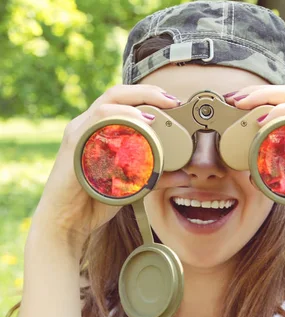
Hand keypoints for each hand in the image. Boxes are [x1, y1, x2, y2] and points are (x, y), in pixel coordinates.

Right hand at [30, 84, 185, 252]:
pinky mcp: (74, 147)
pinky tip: (133, 131)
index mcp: (98, 130)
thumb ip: (155, 178)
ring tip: (155, 117)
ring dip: (133, 108)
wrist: (67, 221)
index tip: (172, 101)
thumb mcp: (131, 187)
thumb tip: (183, 176)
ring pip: (106, 106)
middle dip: (146, 93)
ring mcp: (78, 135)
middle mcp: (86, 126)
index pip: (123, 102)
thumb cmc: (94, 201)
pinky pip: (96, 126)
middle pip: (115, 95)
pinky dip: (117, 125)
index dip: (148, 96)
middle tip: (170, 101)